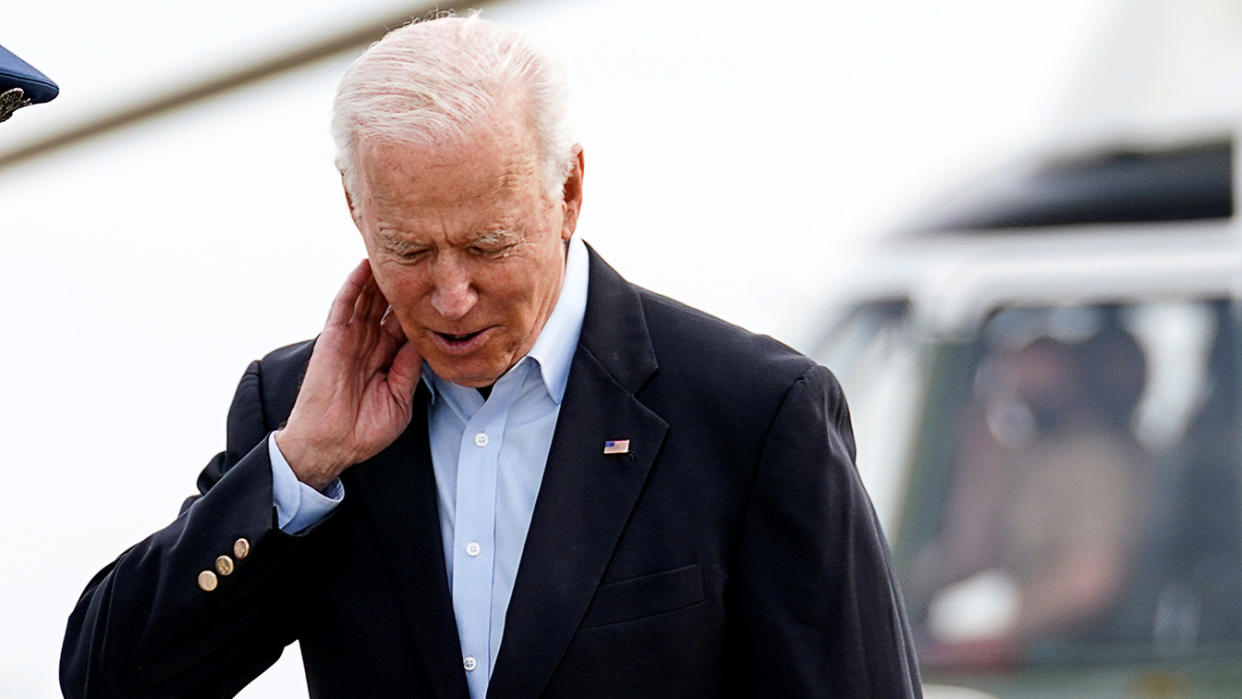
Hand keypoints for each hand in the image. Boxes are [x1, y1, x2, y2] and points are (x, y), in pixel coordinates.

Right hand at [275, 259, 421, 489]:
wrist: (331, 444)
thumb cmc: (364, 430)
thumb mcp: (399, 399)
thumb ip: (409, 369)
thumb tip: (423, 341)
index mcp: (388, 358)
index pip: (407, 324)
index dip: (422, 307)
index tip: (440, 289)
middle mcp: (371, 343)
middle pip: (389, 305)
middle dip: (404, 285)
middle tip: (422, 261)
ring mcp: (352, 338)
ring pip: (368, 298)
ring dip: (380, 277)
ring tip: (397, 254)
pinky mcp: (333, 337)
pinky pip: (343, 305)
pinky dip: (354, 284)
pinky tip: (365, 266)